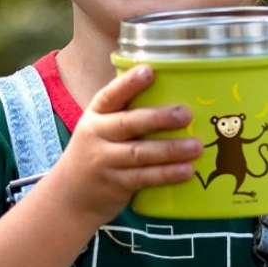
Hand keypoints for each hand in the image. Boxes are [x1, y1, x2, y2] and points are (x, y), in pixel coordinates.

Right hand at [49, 65, 202, 225]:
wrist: (70, 195)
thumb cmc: (98, 150)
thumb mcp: (101, 126)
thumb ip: (128, 112)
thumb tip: (176, 92)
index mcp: (96, 114)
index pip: (111, 95)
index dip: (129, 83)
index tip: (149, 71)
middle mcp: (97, 135)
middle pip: (128, 123)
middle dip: (158, 118)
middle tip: (186, 114)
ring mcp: (105, 161)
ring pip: (139, 153)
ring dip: (170, 150)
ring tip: (196, 146)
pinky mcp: (116, 185)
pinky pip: (144, 178)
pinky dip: (166, 174)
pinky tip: (187, 170)